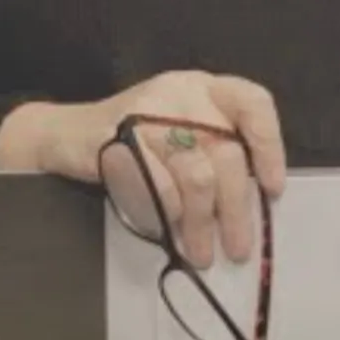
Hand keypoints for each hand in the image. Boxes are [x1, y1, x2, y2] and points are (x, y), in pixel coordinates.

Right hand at [6, 71, 286, 268]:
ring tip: (204, 252)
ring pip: (198, 176)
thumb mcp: (181, 129)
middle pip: (228, 153)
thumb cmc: (136, 139)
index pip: (253, 103)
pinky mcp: (123, 140)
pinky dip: (174, 218)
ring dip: (205, 223)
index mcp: (204, 86)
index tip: (273, 188)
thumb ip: (215, 149)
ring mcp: (151, 114)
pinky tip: (175, 235)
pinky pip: (162, 188)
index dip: (270, 146)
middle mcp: (182, 92)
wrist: (67, 134)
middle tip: (238, 247)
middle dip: (237, 209)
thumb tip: (253, 202)